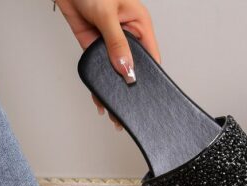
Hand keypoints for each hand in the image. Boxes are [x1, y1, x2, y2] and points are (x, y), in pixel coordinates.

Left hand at [56, 0, 160, 129]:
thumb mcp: (106, 13)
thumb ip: (116, 42)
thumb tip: (125, 68)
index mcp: (140, 25)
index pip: (151, 57)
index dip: (150, 76)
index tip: (146, 94)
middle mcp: (127, 37)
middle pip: (133, 68)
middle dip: (131, 87)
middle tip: (129, 107)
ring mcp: (111, 44)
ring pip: (116, 72)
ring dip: (114, 89)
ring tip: (114, 110)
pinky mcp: (95, 48)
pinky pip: (100, 69)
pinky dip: (99, 83)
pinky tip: (99, 98)